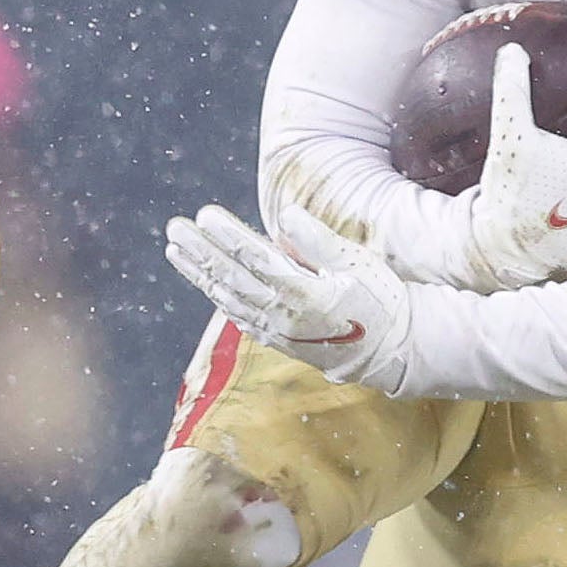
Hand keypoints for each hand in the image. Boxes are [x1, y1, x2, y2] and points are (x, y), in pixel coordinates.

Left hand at [166, 204, 412, 387]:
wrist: (391, 352)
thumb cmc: (380, 302)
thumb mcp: (357, 264)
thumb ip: (318, 241)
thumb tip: (286, 215)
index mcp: (302, 291)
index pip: (254, 258)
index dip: (226, 235)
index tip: (203, 214)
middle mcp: (282, 313)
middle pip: (231, 277)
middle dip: (200, 250)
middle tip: (174, 227)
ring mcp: (277, 330)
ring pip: (228, 297)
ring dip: (199, 272)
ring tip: (176, 250)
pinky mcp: (278, 340)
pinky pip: (239, 316)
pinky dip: (218, 297)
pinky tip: (205, 282)